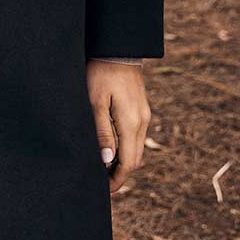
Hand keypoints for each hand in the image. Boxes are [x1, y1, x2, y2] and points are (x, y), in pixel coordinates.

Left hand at [86, 60, 150, 193]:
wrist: (118, 48)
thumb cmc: (101, 73)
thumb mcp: (95, 102)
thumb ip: (102, 132)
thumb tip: (106, 160)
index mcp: (131, 123)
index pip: (128, 163)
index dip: (117, 181)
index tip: (103, 192)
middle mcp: (142, 121)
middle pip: (135, 160)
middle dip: (120, 174)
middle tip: (101, 184)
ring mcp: (144, 114)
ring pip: (137, 148)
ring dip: (123, 161)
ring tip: (103, 168)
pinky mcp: (141, 108)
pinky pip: (136, 136)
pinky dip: (126, 147)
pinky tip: (111, 147)